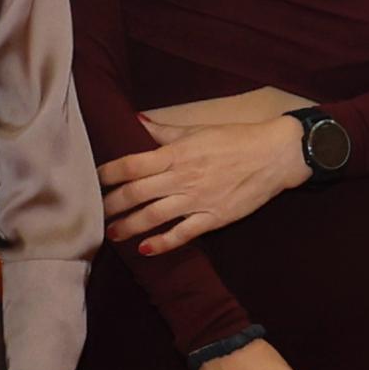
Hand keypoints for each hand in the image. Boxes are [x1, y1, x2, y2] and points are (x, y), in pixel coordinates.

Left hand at [103, 114, 305, 255]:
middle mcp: (183, 178)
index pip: (131, 164)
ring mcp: (198, 200)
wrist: (275, 155)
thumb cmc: (236, 139)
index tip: (93, 179)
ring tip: (112, 233)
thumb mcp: (198, 130)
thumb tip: (137, 120)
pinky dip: (162, 243)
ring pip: (153, 216)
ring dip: (129, 226)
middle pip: (136, 193)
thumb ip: (165, 131)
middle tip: (95, 211)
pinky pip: (182, 234)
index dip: (108, 173)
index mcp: (177, 154)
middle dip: (111, 204)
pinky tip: (145, 249)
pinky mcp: (214, 218)